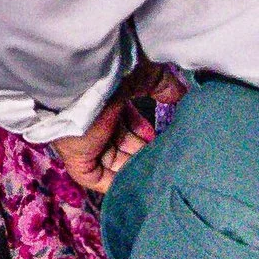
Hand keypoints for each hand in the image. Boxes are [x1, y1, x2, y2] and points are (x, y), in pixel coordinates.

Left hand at [52, 59, 177, 194]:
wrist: (85, 79)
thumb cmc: (115, 73)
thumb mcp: (147, 74)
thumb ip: (164, 86)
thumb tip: (181, 97)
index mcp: (105, 100)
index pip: (125, 120)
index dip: (143, 130)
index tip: (162, 137)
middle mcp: (94, 121)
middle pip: (121, 144)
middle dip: (143, 152)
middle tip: (165, 158)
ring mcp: (86, 141)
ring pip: (113, 162)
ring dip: (135, 168)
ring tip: (159, 171)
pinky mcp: (78, 159)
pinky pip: (98, 179)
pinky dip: (118, 184)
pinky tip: (139, 185)